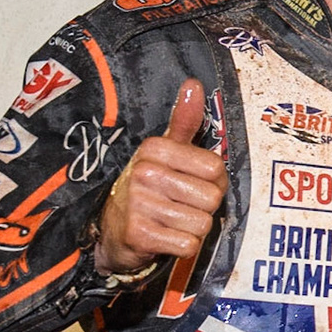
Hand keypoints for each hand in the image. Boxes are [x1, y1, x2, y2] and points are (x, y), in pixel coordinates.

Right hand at [94, 80, 228, 273]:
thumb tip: (193, 84)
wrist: (115, 230)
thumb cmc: (150, 188)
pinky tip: (165, 237)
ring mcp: (138, 203)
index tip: (191, 183)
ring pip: (202, 223)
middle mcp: (144, 172)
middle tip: (180, 205)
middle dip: (204, 208)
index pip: (216, 169)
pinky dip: (183, 246)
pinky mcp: (138, 234)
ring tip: (172, 220)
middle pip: (212, 198)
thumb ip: (184, 121)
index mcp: (155, 149)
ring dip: (193, 228)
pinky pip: (188, 244)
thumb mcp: (166, 151)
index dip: (212, 182)